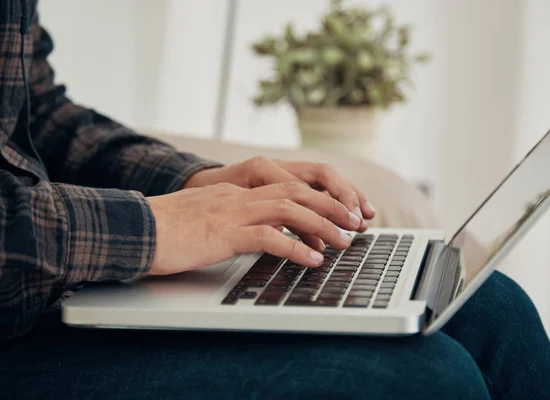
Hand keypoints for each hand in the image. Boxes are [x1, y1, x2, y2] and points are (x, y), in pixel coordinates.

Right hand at [147, 182, 360, 274]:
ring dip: (322, 225)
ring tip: (345, 243)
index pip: (290, 184)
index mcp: (238, 190)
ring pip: (290, 209)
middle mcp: (239, 195)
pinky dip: (295, 248)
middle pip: (298, 190)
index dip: (321, 196)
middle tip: (357, 223)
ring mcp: (232, 211)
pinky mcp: (222, 233)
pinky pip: (267, 238)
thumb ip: (236, 218)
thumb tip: (264, 232)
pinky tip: (312, 260)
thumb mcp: (208, 217)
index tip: (343, 212)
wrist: (133, 229)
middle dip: (332, 205)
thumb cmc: (168, 229)